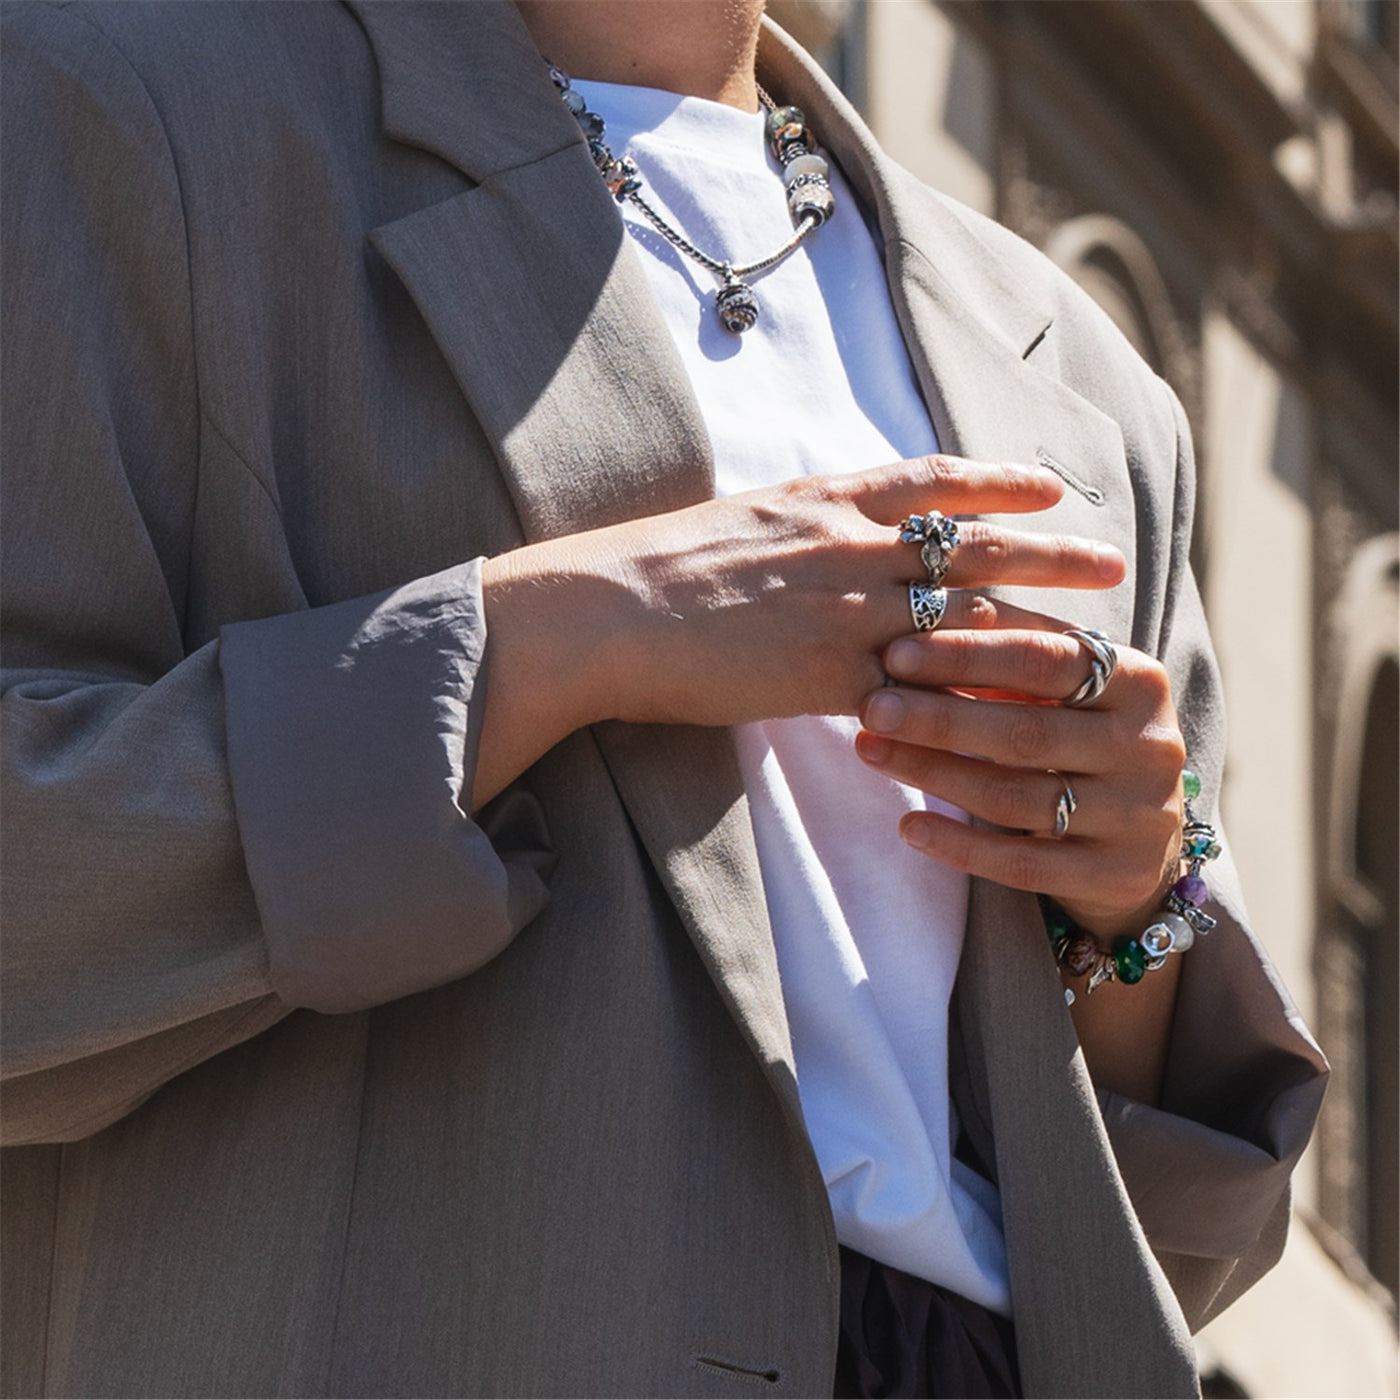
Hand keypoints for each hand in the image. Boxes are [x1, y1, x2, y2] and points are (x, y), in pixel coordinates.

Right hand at [475, 453, 1125, 804]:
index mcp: (824, 499)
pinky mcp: (826, 677)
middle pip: (974, 547)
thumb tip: (830, 525)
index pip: (933, 479)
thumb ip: (801, 521)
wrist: (607, 611)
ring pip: (963, 622)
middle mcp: (850, 547)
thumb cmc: (656, 564)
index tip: (1052, 484)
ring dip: (1033, 633)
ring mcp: (844, 612)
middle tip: (1112, 558)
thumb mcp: (740, 516)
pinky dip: (965, 706)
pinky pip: (916, 693)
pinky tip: (1009, 721)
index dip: (1000, 480)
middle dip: (1051, 554)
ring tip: (1089, 646)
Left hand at [853, 620, 1185, 937]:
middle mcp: (1151, 747)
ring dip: (934, 774)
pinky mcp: (1117, 876)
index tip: (895, 653)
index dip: (967, 655)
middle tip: (871, 707)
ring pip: (1016, 797)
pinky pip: (1022, 865)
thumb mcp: (1064, 695)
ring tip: (871, 752)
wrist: (1140, 842)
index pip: (1044, 659)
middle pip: (1027, 731)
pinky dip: (959, 846)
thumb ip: (1010, 666)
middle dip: (939, 718)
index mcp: (1141, 682)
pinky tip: (909, 826)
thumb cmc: (1079, 742)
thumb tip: (911, 640)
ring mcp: (1139, 817)